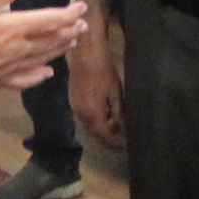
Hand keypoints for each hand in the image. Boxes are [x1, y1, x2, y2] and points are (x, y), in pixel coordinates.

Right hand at [0, 0, 87, 89]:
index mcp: (12, 27)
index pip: (47, 19)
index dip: (67, 13)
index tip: (82, 7)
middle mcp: (18, 49)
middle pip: (50, 39)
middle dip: (69, 31)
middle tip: (83, 24)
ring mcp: (11, 68)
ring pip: (43, 58)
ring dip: (60, 49)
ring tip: (73, 42)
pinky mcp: (1, 82)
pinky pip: (27, 79)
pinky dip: (40, 75)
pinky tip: (48, 73)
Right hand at [68, 27, 123, 147]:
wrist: (86, 54)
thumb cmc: (104, 72)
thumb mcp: (116, 94)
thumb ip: (118, 113)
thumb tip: (123, 127)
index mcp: (91, 114)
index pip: (103, 135)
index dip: (113, 141)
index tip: (125, 144)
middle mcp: (80, 114)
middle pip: (94, 132)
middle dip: (107, 135)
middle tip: (121, 135)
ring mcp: (75, 106)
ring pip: (89, 124)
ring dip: (101, 126)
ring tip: (115, 123)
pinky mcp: (73, 99)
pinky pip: (85, 115)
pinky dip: (95, 118)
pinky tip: (104, 112)